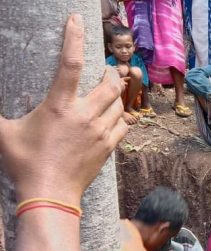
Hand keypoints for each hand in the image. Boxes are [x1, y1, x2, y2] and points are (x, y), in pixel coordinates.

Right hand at [0, 14, 126, 204]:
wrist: (50, 194)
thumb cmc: (25, 164)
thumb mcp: (4, 134)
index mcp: (59, 106)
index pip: (70, 63)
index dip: (74, 38)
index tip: (75, 21)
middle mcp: (84, 115)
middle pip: (108, 83)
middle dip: (108, 72)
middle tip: (103, 70)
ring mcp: (100, 131)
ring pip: (118, 103)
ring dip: (115, 95)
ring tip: (108, 92)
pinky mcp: (109, 146)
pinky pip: (124, 125)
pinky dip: (122, 117)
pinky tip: (115, 116)